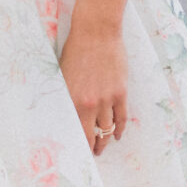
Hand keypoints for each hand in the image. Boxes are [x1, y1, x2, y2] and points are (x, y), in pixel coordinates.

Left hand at [59, 19, 129, 156]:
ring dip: (106, 140)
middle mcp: (89, 103)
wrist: (96, 32)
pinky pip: (122, 117)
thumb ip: (68, 95)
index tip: (76, 151)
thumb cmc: (76, 49)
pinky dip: (120, 129)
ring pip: (108, 129)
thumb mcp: (64, 75)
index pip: (75, 131)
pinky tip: (118, 134)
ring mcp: (107, 99)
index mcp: (72, 99)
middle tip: (92, 153)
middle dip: (93, 147)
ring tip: (103, 145)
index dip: (77, 144)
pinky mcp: (120, 92)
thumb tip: (67, 112)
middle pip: (93, 135)